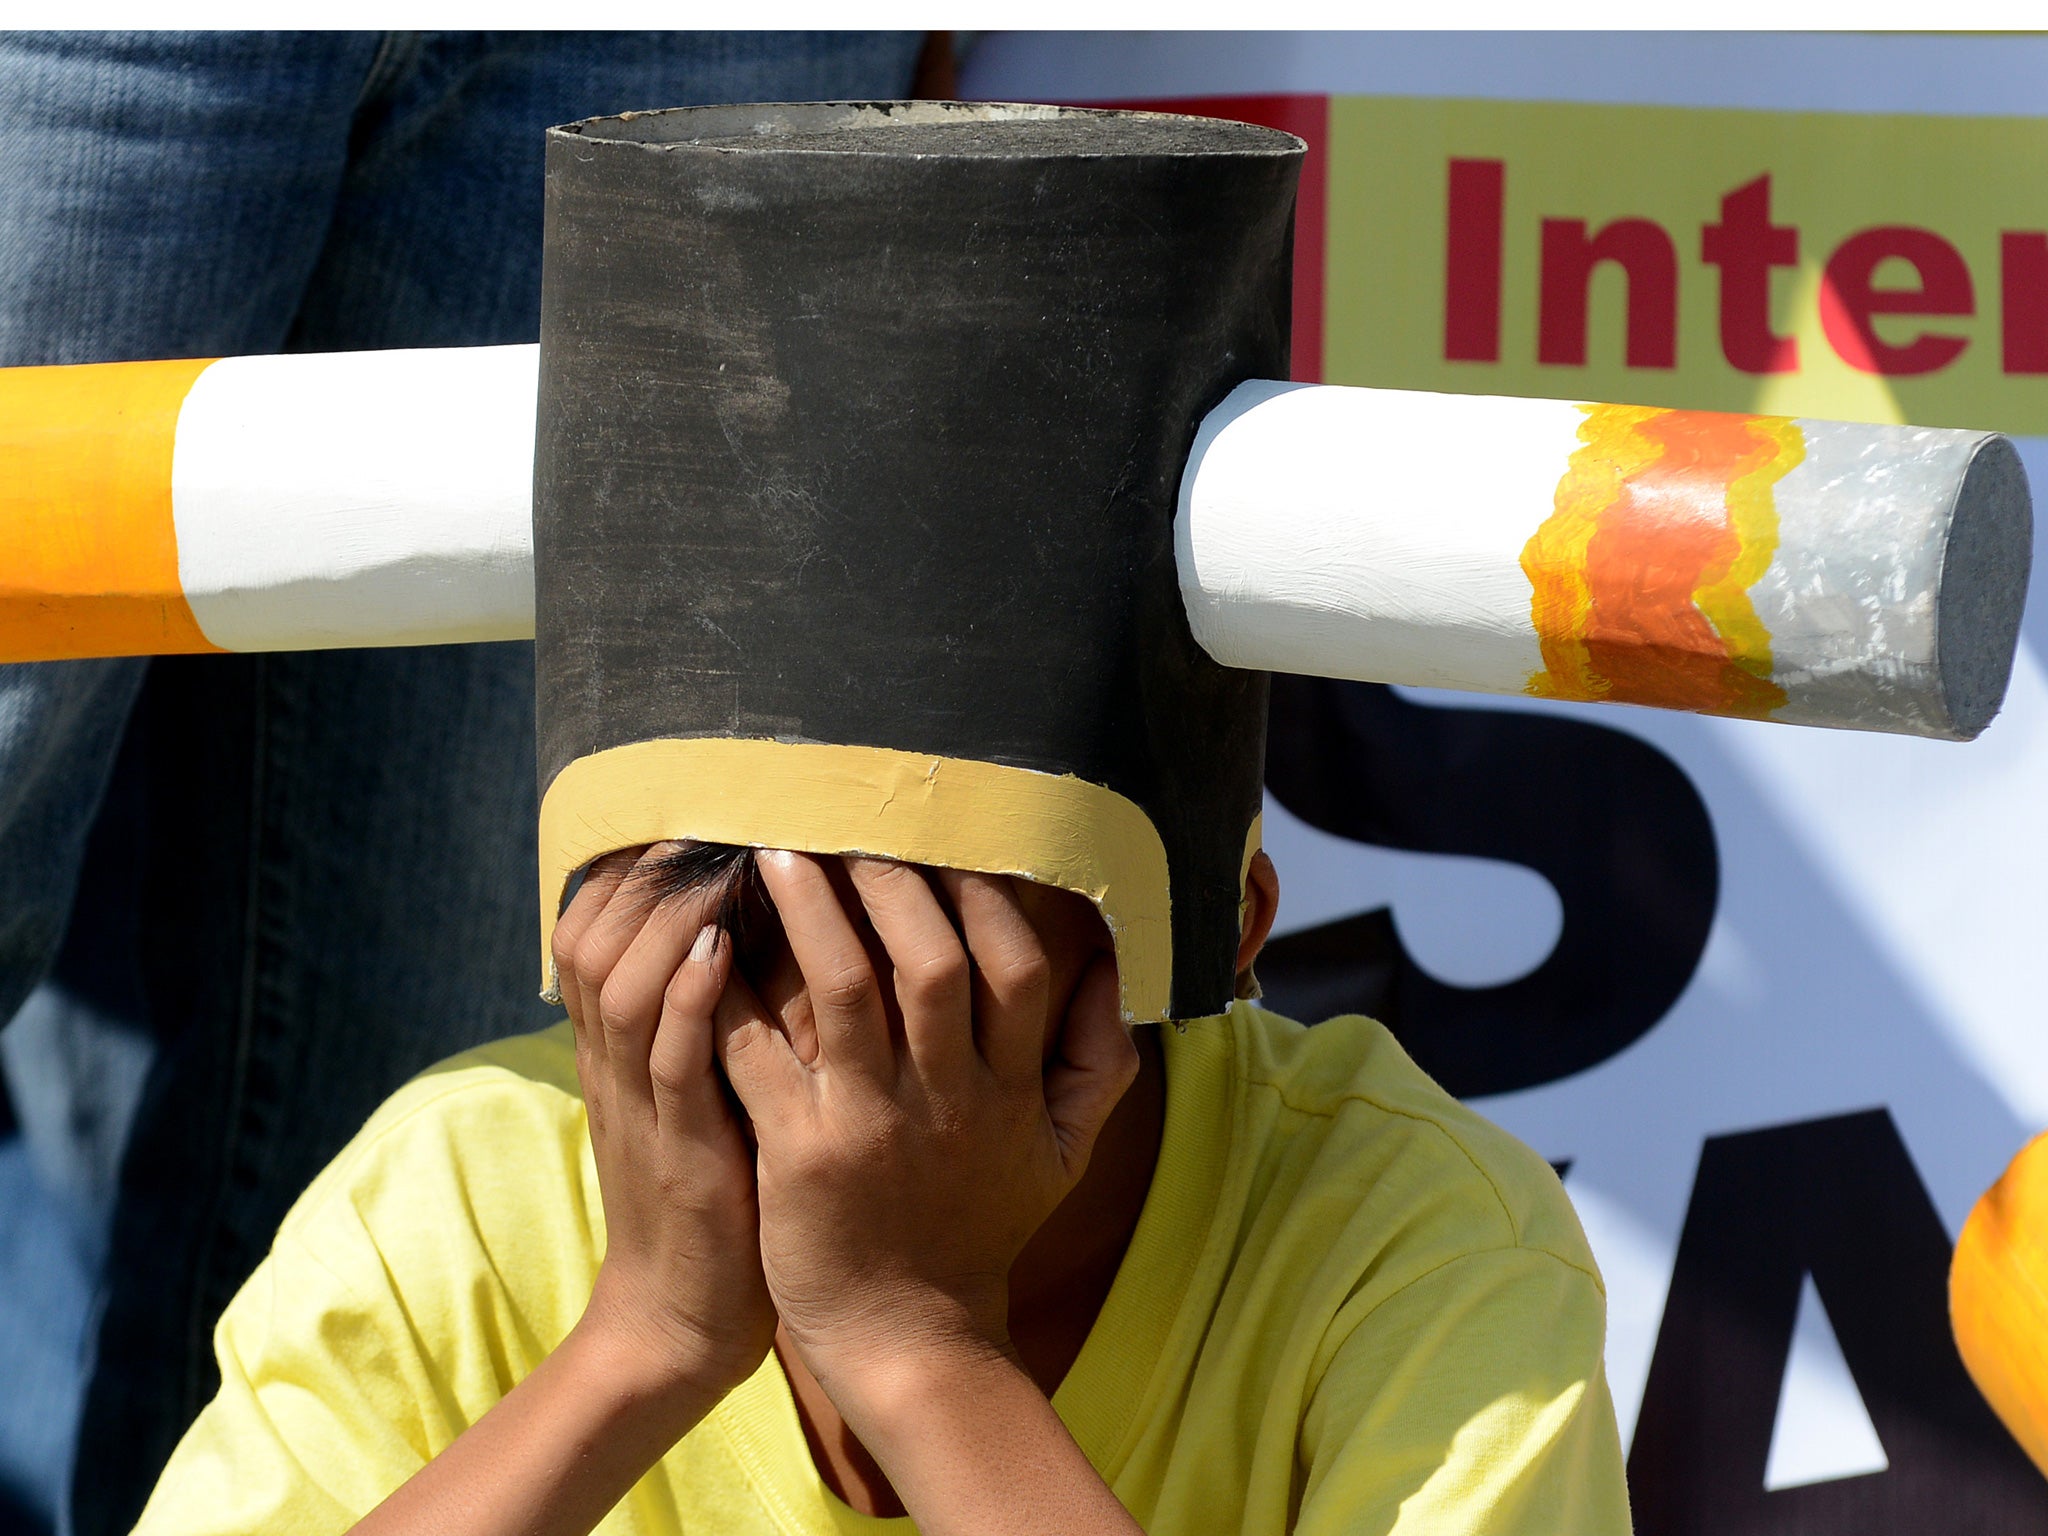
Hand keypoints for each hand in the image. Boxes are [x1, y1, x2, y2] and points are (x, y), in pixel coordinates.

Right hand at [552, 845, 777, 1408]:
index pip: (596, 922)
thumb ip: (723, 1010)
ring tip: (723, 858)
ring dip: (673, 916)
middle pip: (598, 934)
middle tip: (714, 812)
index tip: (695, 808)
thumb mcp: (710, 1086)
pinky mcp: (676, 1152)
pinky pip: (667, 1060)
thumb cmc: (720, 1190)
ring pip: (624, 982)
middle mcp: (616, 1062)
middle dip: (653, 868)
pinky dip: (690, 999)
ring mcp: (639, 1106)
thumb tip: (776, 914)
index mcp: (621, 1044)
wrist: (687, 1321)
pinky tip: (725, 948)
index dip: (636, 862)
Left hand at [715, 852, 1137, 1407]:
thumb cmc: (979, 1227)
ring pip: (844, 995)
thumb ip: (1098, 1062)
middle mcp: (946, 1101)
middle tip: (850, 822)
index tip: (947, 839)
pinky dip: (734, 1000)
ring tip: (778, 853)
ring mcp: (870, 1128)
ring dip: (812, 916)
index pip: (1018, 970)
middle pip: (934, 964)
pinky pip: (761, 1058)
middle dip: (893, 884)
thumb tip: (1113, 967)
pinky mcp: (799, 1156)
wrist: (910, 1337)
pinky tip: (710, 948)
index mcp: (1009, 1092)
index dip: (986, 896)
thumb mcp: (1064, 1154)